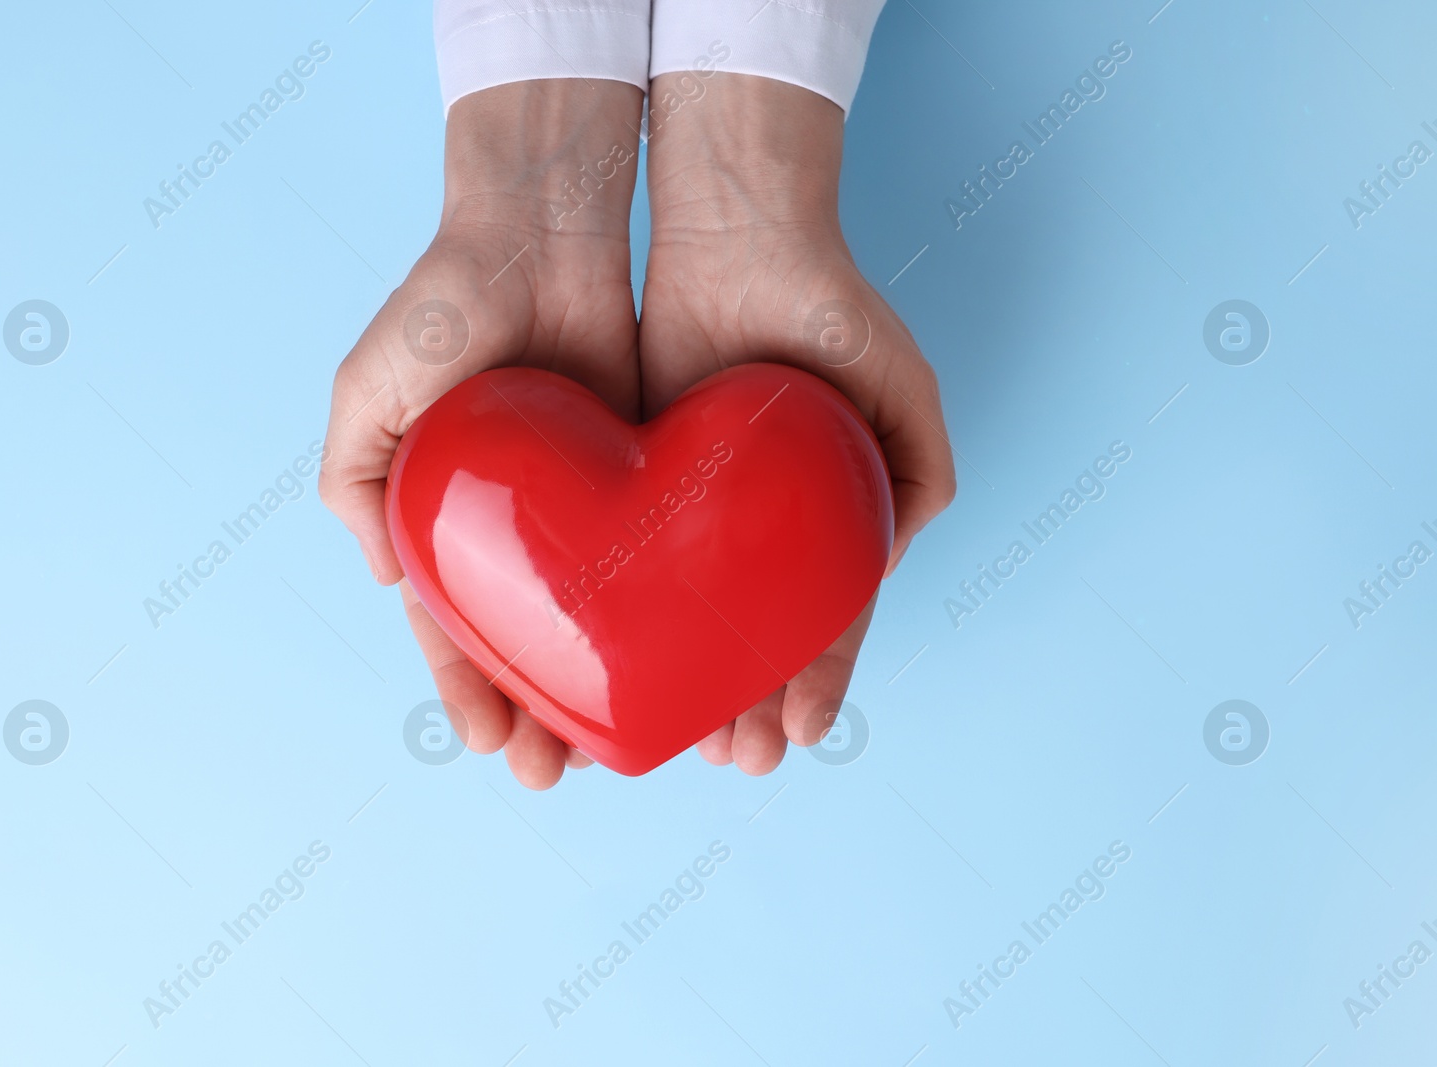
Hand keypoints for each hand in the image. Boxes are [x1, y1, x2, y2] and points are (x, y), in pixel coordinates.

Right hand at [320, 80, 644, 788]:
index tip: (494, 747)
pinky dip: (669, 618)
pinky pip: (663, 563)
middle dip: (542, 711)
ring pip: (603, 620)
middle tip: (562, 775)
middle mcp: (520, 524)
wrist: (546, 224)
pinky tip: (689, 665)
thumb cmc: (446, 302)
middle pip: (533, 640)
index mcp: (449, 518)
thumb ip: (354, 484)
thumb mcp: (368, 393)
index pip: (458, 626)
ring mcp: (586, 506)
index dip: (470, 689)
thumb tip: (384, 584)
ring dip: (611, 684)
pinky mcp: (648, 477)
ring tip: (633, 744)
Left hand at [639, 73, 956, 774]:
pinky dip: (625, 624)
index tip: (801, 734)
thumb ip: (921, 476)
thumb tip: (882, 567)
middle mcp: (757, 528)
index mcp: (823, 519)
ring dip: (688, 683)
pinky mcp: (632, 486)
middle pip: (750, 637)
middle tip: (739, 759)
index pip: (819, 622)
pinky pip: (622, 569)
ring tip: (682, 740)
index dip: (815, 679)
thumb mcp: (904, 392)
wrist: (735, 228)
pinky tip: (618, 670)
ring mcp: (693, 511)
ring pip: (685, 620)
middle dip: (747, 703)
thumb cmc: (828, 305)